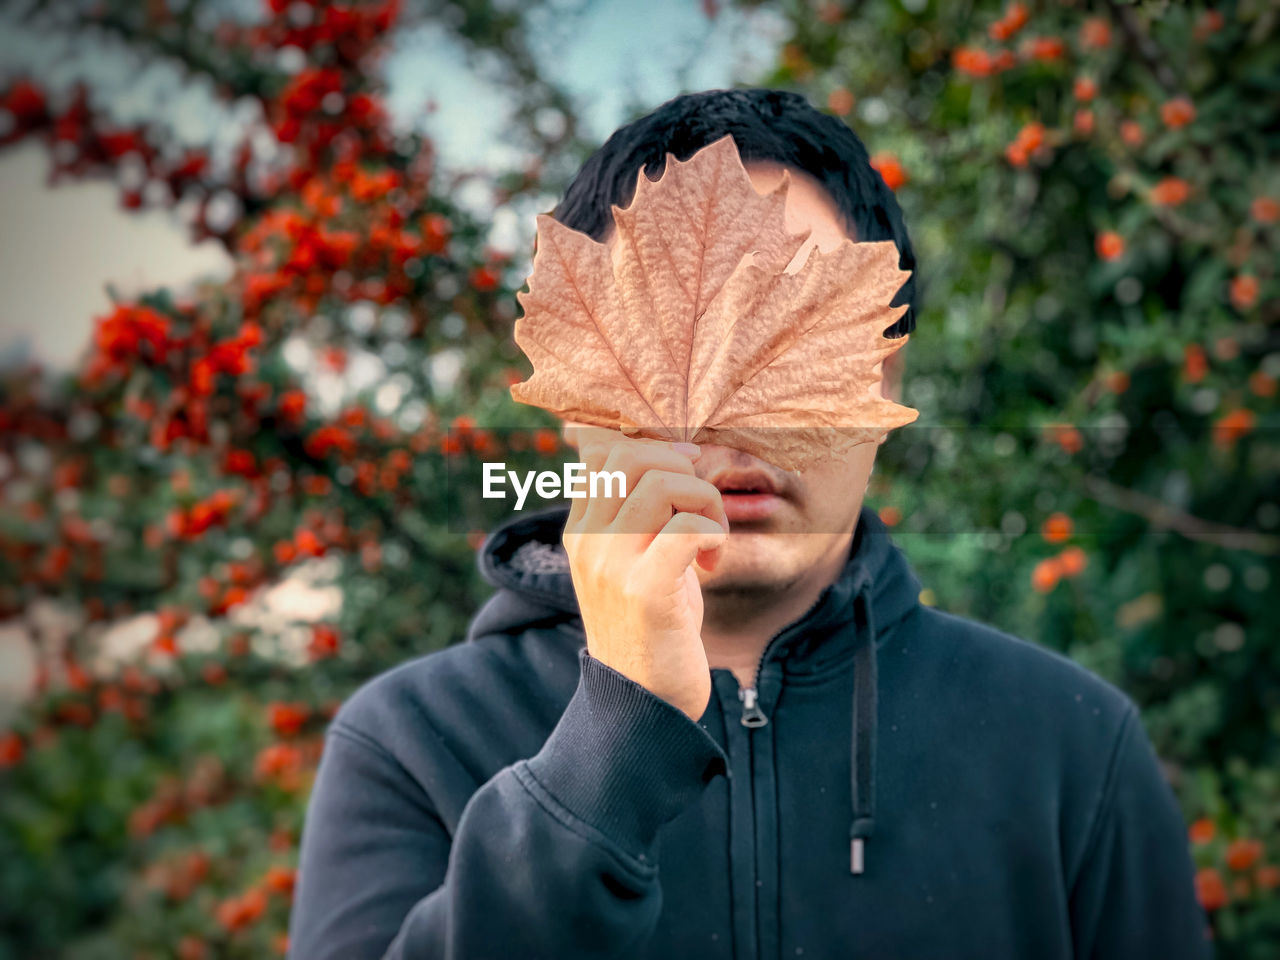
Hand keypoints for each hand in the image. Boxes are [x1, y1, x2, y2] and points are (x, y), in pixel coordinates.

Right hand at [561, 425, 728, 721]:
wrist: (643, 703)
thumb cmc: (651, 627)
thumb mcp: (633, 562)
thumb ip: (640, 514)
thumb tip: (675, 454)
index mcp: (581, 530)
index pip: (604, 452)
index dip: (655, 449)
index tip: (687, 475)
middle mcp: (587, 542)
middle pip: (631, 457)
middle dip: (683, 471)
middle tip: (703, 511)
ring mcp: (611, 566)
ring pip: (662, 484)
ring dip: (705, 502)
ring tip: (711, 539)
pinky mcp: (644, 592)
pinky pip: (687, 528)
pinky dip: (713, 533)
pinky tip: (712, 561)